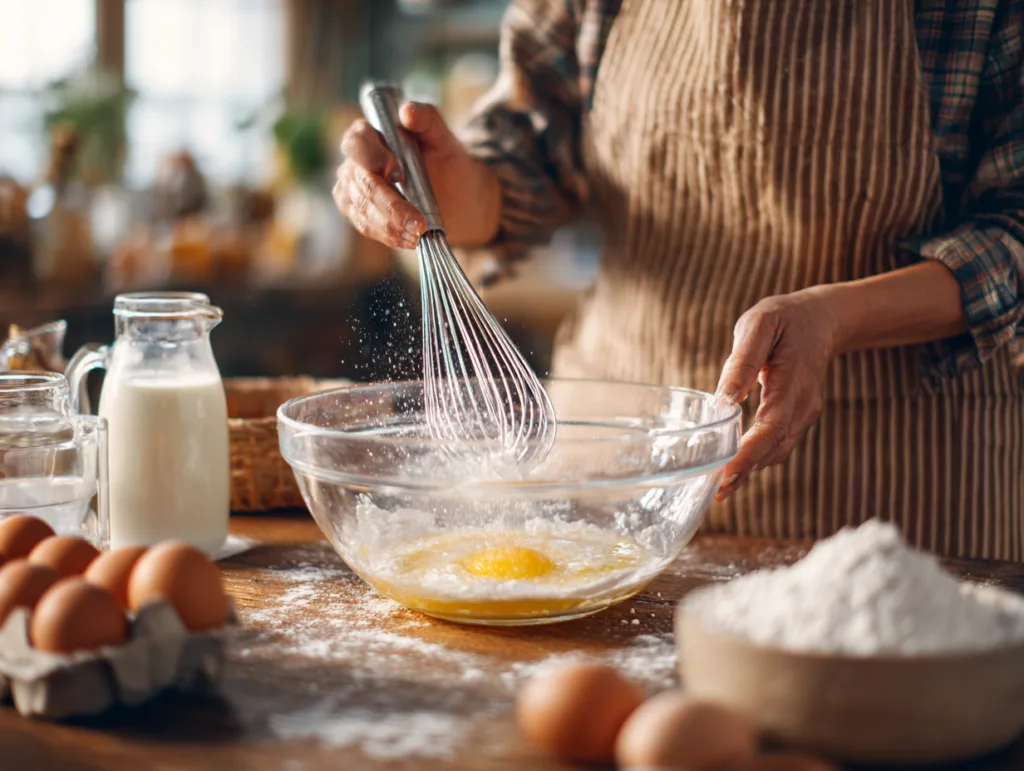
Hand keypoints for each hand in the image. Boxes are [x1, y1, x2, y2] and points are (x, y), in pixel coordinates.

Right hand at [335, 103, 501, 249]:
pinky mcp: (360, 214)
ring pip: (362, 208)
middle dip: (389, 203)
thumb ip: (428, 119)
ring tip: (418, 233)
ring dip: (389, 224)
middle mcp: (357, 162)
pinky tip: (408, 239)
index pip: (357, 142)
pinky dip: (388, 235)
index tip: (398, 173)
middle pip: (360, 182)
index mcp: (372, 135)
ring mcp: (354, 190)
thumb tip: (408, 111)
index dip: (372, 158)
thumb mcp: (444, 139)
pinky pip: (366, 226)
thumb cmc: (448, 163)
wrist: (457, 198)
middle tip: (417, 221)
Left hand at [714, 288, 844, 499]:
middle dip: (744, 471)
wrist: (823, 319)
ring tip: (717, 486)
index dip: (748, 455)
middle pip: (773, 449)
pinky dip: (756, 459)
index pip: (771, 428)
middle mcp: (803, 406)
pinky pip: (776, 444)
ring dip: (749, 470)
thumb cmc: (786, 319)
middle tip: (713, 491)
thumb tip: (723, 399)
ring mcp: (803, 414)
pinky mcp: (796, 418)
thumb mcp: (760, 324)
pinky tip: (732, 466)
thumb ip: (742, 360)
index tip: (725, 475)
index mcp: (793, 383)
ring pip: (776, 451)